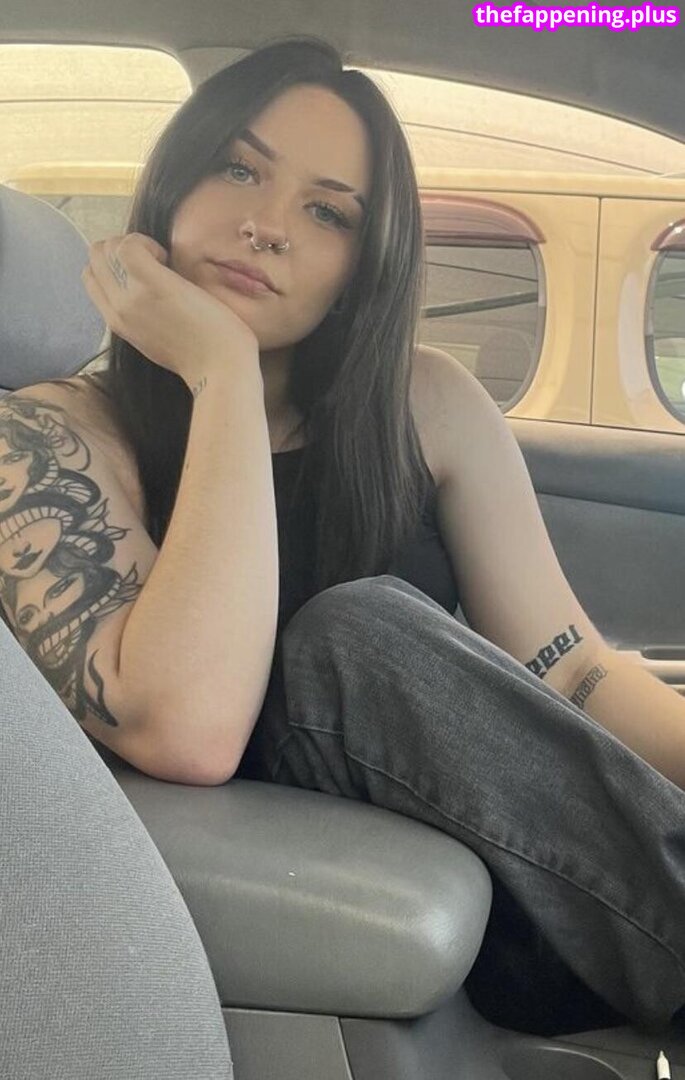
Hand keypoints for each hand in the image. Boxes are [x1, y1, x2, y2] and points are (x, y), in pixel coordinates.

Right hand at [82, 233, 259, 386]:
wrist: (220, 370)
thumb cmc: (204, 356)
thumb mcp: (159, 341)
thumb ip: (144, 319)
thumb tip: (150, 295)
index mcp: (118, 323)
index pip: (92, 278)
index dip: (115, 263)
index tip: (147, 271)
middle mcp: (117, 310)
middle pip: (96, 257)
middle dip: (123, 247)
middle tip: (157, 262)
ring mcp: (131, 298)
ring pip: (106, 248)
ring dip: (135, 243)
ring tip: (164, 262)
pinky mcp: (152, 285)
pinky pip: (128, 244)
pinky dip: (146, 242)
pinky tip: (168, 259)